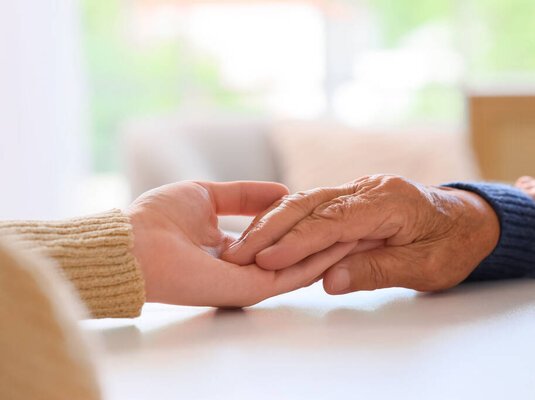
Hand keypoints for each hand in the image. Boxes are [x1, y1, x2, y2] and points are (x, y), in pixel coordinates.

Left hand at [125, 181, 357, 306]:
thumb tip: (280, 190)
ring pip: (300, 266)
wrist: (135, 242)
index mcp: (232, 248)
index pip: (278, 238)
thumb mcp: (206, 194)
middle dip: (326, 239)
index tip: (329, 209)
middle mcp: (244, 267)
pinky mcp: (252, 289)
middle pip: (293, 254)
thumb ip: (243, 194)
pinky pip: (293, 275)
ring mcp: (249, 281)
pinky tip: (342, 243)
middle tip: (359, 223)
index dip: (304, 224)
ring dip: (330, 250)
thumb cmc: (159, 218)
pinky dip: (319, 260)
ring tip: (361, 232)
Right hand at [222, 175, 499, 293]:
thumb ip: (377, 270)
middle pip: (311, 203)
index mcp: (391, 201)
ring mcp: (360, 189)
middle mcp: (370, 187)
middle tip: (241, 252)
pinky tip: (267, 230)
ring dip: (274, 221)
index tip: (268, 258)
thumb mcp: (425, 268)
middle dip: (272, 227)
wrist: (470, 221)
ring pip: (308, 200)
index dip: (298, 240)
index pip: (334, 220)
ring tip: (244, 243)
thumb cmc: (453, 245)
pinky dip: (289, 219)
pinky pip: (315, 204)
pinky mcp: (353, 197)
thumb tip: (330, 280)